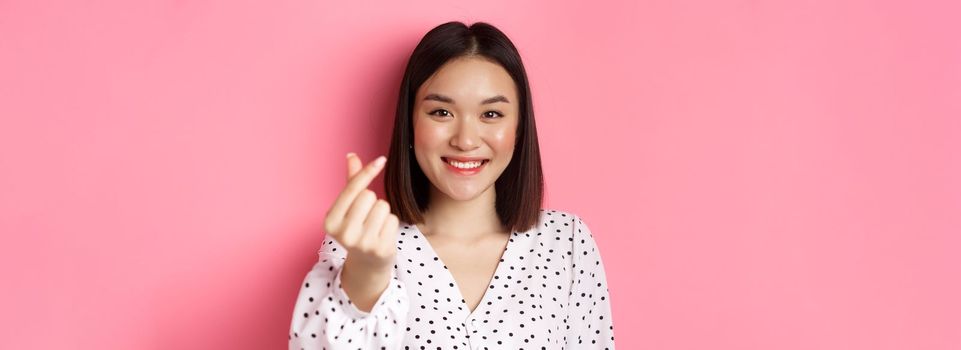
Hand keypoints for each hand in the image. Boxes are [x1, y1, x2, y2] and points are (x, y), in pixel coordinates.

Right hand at [323, 153, 398, 271]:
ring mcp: (361, 243)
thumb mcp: (349, 207)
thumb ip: (351, 182)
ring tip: (375, 226)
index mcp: (330, 221)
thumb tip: (351, 155)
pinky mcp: (379, 249)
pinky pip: (393, 220)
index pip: (352, 189)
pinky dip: (391, 224)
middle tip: (367, 217)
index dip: (368, 172)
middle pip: (369, 196)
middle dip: (372, 201)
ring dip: (383, 213)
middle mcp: (343, 233)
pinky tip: (382, 235)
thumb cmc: (357, 228)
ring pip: (383, 206)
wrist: (367, 263)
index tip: (381, 159)